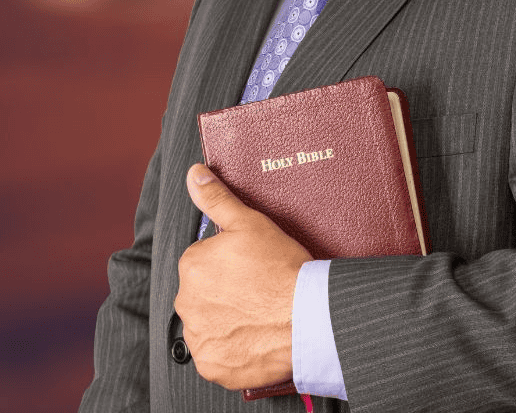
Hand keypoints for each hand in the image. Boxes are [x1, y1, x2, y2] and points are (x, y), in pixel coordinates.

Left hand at [175, 163, 312, 389]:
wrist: (307, 316)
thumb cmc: (283, 269)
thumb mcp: (251, 223)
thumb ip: (217, 198)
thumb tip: (194, 173)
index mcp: (191, 265)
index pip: (204, 261)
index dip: (231, 263)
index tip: (253, 267)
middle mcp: (186, 301)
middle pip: (204, 292)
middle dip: (225, 291)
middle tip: (259, 290)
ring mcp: (199, 336)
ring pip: (209, 322)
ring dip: (227, 319)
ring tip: (260, 313)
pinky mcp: (213, 364)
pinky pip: (217, 353)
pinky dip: (232, 347)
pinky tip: (255, 335)